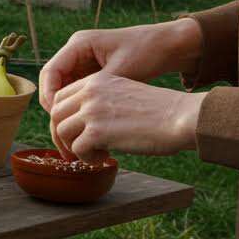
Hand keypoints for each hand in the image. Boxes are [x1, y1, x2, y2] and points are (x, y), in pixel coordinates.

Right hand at [39, 19, 202, 112]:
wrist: (170, 45)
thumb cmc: (149, 52)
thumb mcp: (121, 71)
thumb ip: (96, 90)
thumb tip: (76, 114)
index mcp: (79, 44)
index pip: (50, 71)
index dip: (49, 95)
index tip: (56, 116)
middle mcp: (76, 51)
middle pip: (52, 81)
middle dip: (54, 106)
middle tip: (61, 128)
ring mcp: (82, 61)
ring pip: (62, 89)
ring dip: (64, 108)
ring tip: (72, 128)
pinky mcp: (91, 72)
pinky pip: (75, 91)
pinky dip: (77, 107)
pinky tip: (84, 122)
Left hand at [48, 72, 202, 161]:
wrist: (182, 117)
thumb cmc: (161, 111)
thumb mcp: (125, 94)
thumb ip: (101, 102)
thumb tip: (82, 122)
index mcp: (96, 81)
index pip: (61, 97)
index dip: (62, 117)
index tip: (71, 132)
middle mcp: (90, 93)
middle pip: (56, 115)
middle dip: (62, 135)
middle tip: (75, 150)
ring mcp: (91, 111)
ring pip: (62, 132)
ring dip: (75, 148)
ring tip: (97, 154)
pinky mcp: (96, 132)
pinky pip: (77, 149)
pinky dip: (88, 158)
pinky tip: (105, 158)